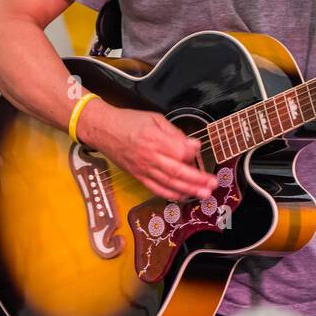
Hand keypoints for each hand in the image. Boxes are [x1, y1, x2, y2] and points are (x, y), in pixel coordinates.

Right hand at [83, 101, 216, 200]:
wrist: (103, 130)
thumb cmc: (129, 121)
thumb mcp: (155, 119)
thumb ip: (175, 133)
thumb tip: (193, 144)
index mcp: (154, 139)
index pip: (179, 152)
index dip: (192, 154)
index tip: (199, 150)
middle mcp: (149, 157)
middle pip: (177, 171)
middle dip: (197, 179)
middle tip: (213, 183)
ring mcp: (142, 169)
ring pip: (168, 183)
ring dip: (188, 190)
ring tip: (204, 194)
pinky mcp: (137, 176)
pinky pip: (155, 189)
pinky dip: (170, 194)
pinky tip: (183, 196)